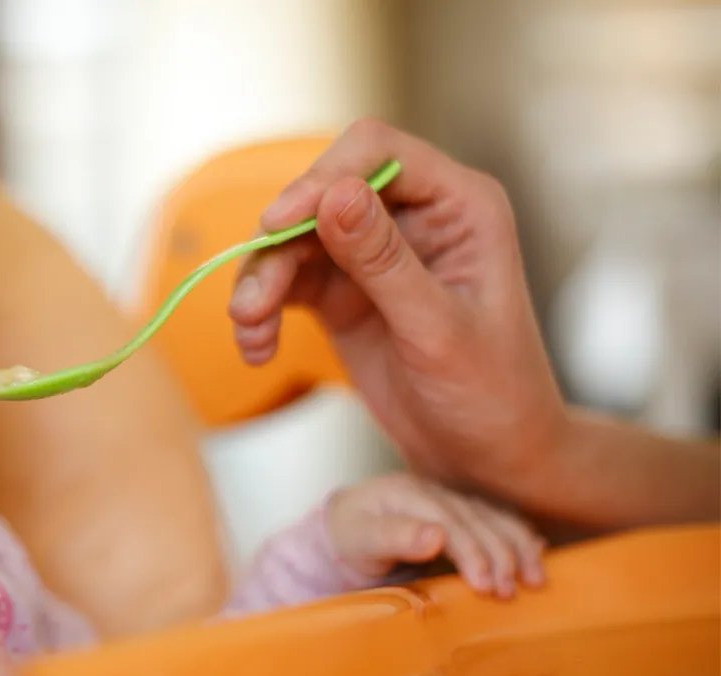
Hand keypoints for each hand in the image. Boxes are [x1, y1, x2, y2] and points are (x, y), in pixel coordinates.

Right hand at [229, 118, 566, 496]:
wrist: (487, 459)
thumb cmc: (491, 394)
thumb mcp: (438, 330)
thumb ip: (385, 261)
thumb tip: (333, 194)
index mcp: (459, 205)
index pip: (376, 152)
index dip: (321, 178)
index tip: (276, 224)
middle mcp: (413, 216)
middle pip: (321, 193)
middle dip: (280, 243)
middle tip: (252, 302)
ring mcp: (373, 253)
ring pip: (294, 239)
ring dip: (262, 281)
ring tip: (250, 330)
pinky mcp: (343, 291)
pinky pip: (286, 281)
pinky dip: (262, 310)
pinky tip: (257, 348)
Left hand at [326, 474, 546, 598]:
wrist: (342, 533)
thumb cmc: (348, 539)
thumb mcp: (358, 540)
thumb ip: (393, 536)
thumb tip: (437, 535)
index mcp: (407, 492)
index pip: (449, 520)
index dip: (471, 551)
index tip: (485, 585)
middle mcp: (434, 492)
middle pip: (478, 520)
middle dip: (500, 556)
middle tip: (509, 593)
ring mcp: (451, 502)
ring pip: (495, 519)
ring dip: (519, 548)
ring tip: (536, 580)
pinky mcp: (462, 516)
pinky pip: (497, 522)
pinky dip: (520, 538)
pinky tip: (538, 554)